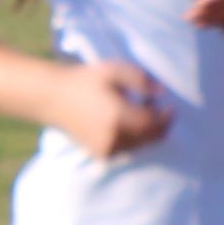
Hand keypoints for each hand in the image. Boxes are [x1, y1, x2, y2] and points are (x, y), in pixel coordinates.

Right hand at [52, 61, 173, 158]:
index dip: (165, 117)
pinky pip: (127, 151)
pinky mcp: (100, 153)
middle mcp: (113, 136)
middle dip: (160, 127)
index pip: (152, 124)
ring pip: (139, 146)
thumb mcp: (113, 71)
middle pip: (148, 137)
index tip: (170, 107)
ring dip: (148, 134)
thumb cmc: (84, 80)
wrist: (53, 97)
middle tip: (162, 113)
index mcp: (117, 116)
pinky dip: (135, 141)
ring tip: (145, 116)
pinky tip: (131, 127)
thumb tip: (162, 91)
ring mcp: (106, 147)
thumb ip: (140, 79)